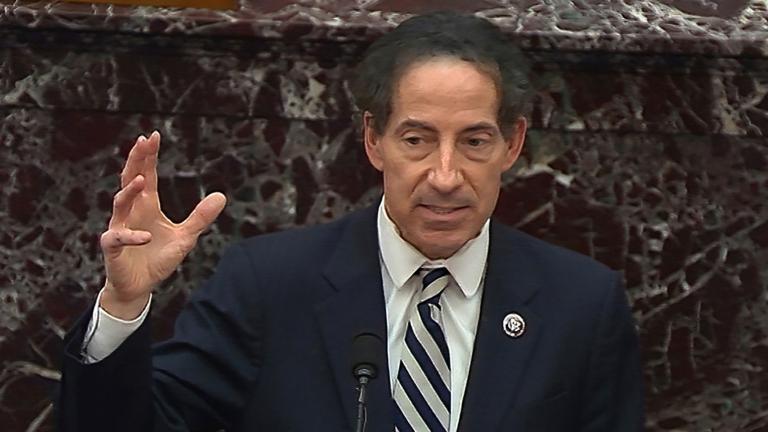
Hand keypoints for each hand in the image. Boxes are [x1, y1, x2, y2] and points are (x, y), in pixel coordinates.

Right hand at [99, 131, 226, 318]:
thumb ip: (201, 217)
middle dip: (136, 160)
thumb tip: (221, 196)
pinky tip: (146, 236)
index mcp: (148, 206)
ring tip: (141, 180)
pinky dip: (131, 236)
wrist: (140, 286)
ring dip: (129, 192)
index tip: (153, 136)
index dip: (149, 156)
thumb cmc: (158, 258)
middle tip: (142, 141)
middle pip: (130, 180)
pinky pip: (118, 237)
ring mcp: (120, 227)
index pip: (148, 175)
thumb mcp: (186, 237)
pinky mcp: (113, 248)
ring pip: (120, 203)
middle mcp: (131, 212)